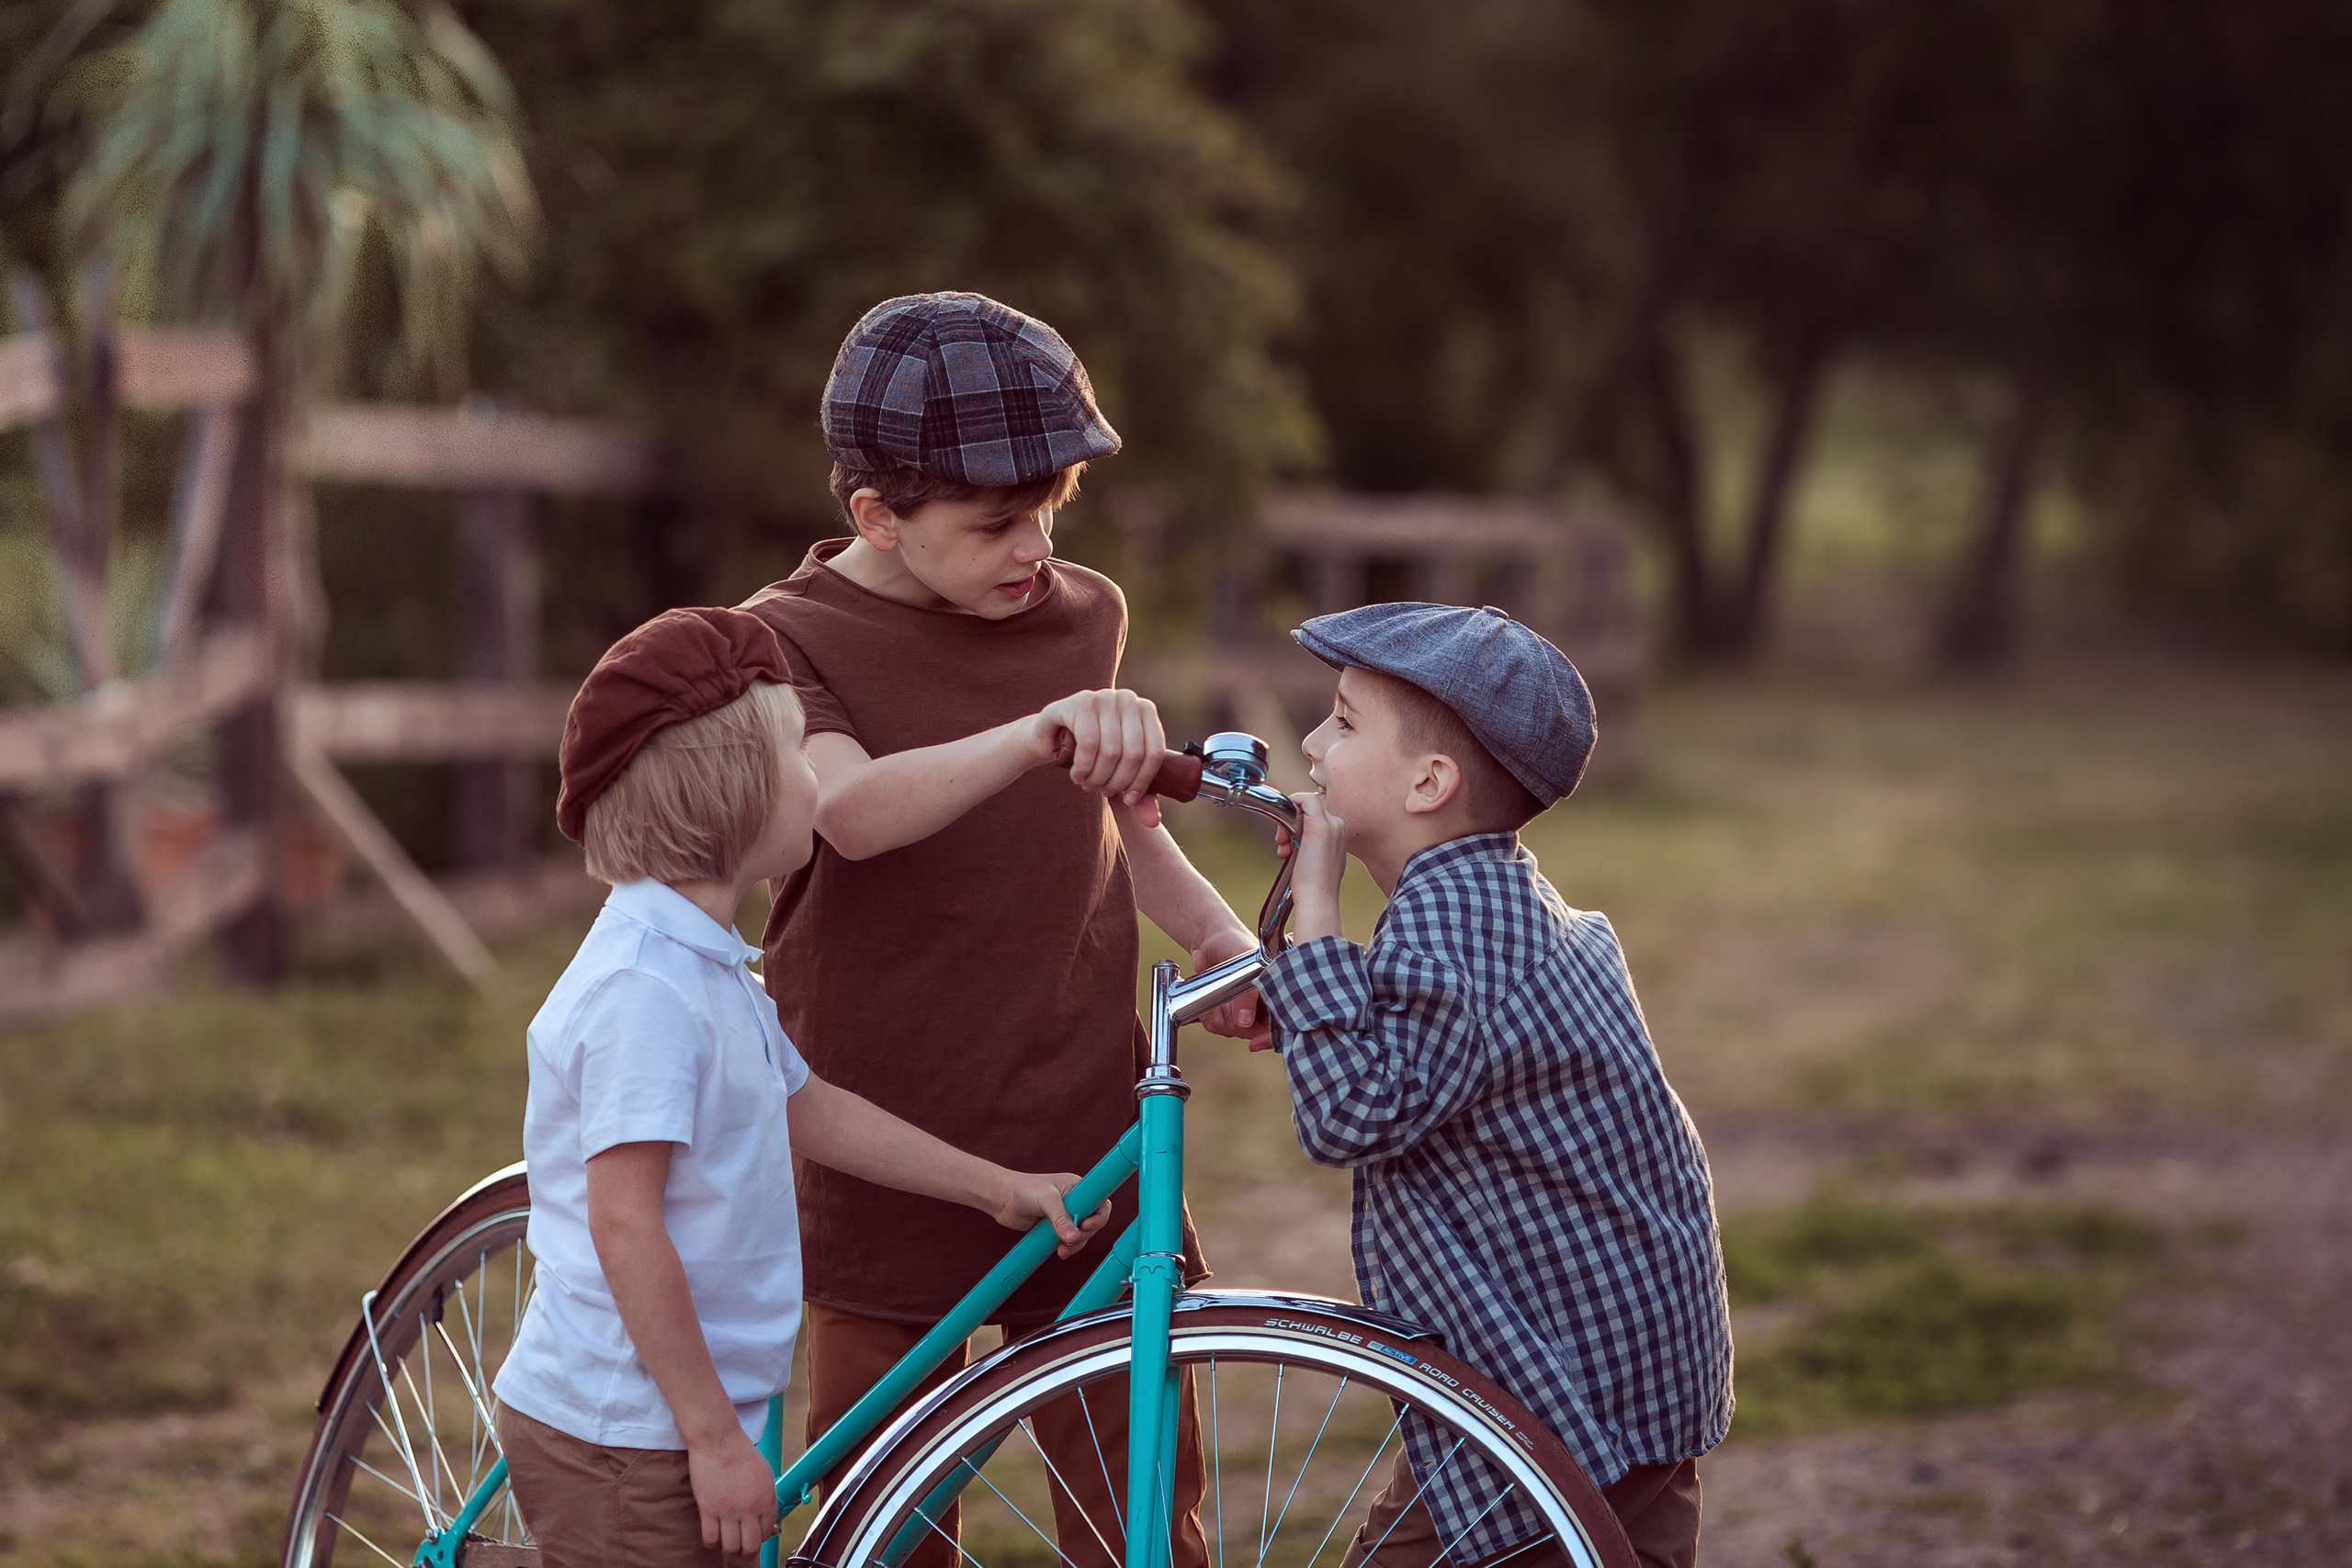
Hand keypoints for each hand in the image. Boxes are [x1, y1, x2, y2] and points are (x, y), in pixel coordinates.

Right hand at [688, 1428, 776, 1560]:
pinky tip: (713, 1537)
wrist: (718, 1439)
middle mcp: (750, 1508)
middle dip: (747, 1553)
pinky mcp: (708, 1509)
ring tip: (727, 1544)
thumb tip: (770, 1525)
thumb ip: (767, 1500)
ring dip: (729, 1550)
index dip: (761, 1538)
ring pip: (731, 1547)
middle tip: (741, 1549)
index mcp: (767, 1499)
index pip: (768, 1533)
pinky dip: (712, 1543)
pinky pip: (710, 1538)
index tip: (753, 1535)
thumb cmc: (741, 1454)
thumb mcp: (764, 1475)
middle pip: (751, 1547)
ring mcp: (728, 1510)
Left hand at [991, 1171, 1113, 1258]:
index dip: (1098, 1217)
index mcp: (1078, 1187)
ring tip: (1062, 1250)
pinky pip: (1069, 1240)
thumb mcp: (1046, 1200)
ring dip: (1075, 1245)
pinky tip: (1060, 1252)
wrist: (1002, 1199)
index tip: (1085, 1225)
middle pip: (1093, 1222)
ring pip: (1082, 1234)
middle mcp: (1075, 1201)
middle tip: (1069, 1240)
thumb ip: (1060, 1218)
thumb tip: (1073, 1237)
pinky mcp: (1056, 1227)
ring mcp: (1066, 1215)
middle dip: (1084, 1234)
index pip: (1100, 1202)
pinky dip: (1067, 1247)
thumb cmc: (1024, 1190)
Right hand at [1032, 689, 1166, 828]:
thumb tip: (1152, 823)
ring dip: (1098, 777)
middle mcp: (1127, 698)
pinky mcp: (1079, 702)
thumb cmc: (1093, 755)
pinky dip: (1084, 767)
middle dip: (1117, 781)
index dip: (1143, 782)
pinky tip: (1078, 774)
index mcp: (1145, 710)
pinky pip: (1089, 743)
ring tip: (1089, 784)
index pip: (1155, 751)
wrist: (1051, 737)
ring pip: (1111, 750)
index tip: (1129, 799)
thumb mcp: (1120, 773)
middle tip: (1103, 791)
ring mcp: (1103, 697)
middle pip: (1133, 753)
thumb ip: (1140, 796)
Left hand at [1190, 924, 1273, 1050]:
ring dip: (1220, 1016)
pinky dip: (1210, 1016)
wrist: (1209, 939)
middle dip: (1236, 1022)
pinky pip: (1218, 1027)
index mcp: (1279, 990)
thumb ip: (1247, 993)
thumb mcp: (1243, 962)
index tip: (1255, 1042)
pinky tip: (1210, 1000)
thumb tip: (1244, 1022)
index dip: (1269, 1038)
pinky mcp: (1228, 1011)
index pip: (1282, 1025)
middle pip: (1254, 1032)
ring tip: (1218, 994)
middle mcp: (1265, 1002)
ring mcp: (1246, 1009)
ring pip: (1234, 1031)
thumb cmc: (1233, 942)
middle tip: (1226, 1003)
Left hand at [1283, 792, 1347, 947]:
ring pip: (1305, 805)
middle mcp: (1339, 826)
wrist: (1318, 899)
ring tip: (1283, 847)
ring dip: (1287, 824)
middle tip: (1283, 845)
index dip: (1297, 824)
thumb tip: (1295, 840)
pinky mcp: (1320, 826)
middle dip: (1290, 823)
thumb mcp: (1314, 860)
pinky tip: (1283, 831)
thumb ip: (1310, 845)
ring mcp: (1332, 825)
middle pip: (1309, 809)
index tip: (1288, 844)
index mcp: (1339, 834)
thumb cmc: (1314, 886)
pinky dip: (1290, 806)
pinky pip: (1305, 800)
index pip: (1315, 814)